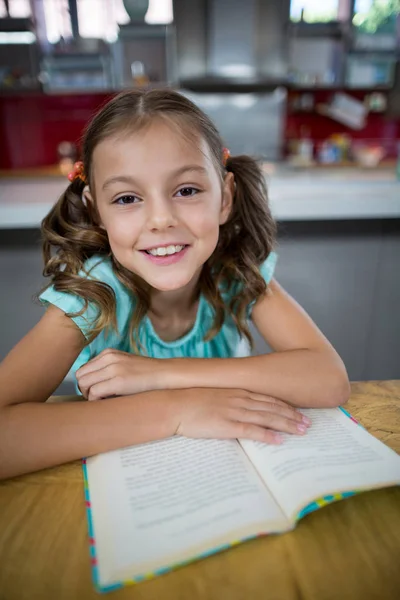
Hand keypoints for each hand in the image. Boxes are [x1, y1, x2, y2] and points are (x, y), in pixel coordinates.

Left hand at [76, 349, 165, 399]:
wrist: (167, 375)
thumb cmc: (146, 376)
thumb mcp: (124, 366)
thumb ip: (108, 370)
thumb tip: (89, 386)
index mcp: (108, 353)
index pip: (83, 369)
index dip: (87, 384)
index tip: (97, 392)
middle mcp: (108, 358)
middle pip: (80, 376)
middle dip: (85, 390)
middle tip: (98, 398)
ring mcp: (113, 368)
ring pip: (84, 384)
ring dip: (89, 396)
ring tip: (104, 400)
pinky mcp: (118, 381)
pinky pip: (94, 393)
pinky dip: (97, 401)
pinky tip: (109, 402)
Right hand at [174, 388, 310, 443]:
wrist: (174, 405)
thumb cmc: (191, 401)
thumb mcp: (215, 395)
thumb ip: (230, 400)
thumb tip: (242, 408)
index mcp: (237, 392)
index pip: (268, 398)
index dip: (285, 405)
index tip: (299, 411)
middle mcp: (240, 399)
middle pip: (273, 407)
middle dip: (292, 415)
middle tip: (308, 423)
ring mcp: (234, 412)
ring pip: (267, 418)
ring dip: (287, 424)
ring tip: (302, 431)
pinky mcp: (227, 425)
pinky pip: (252, 431)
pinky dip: (267, 435)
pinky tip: (279, 440)